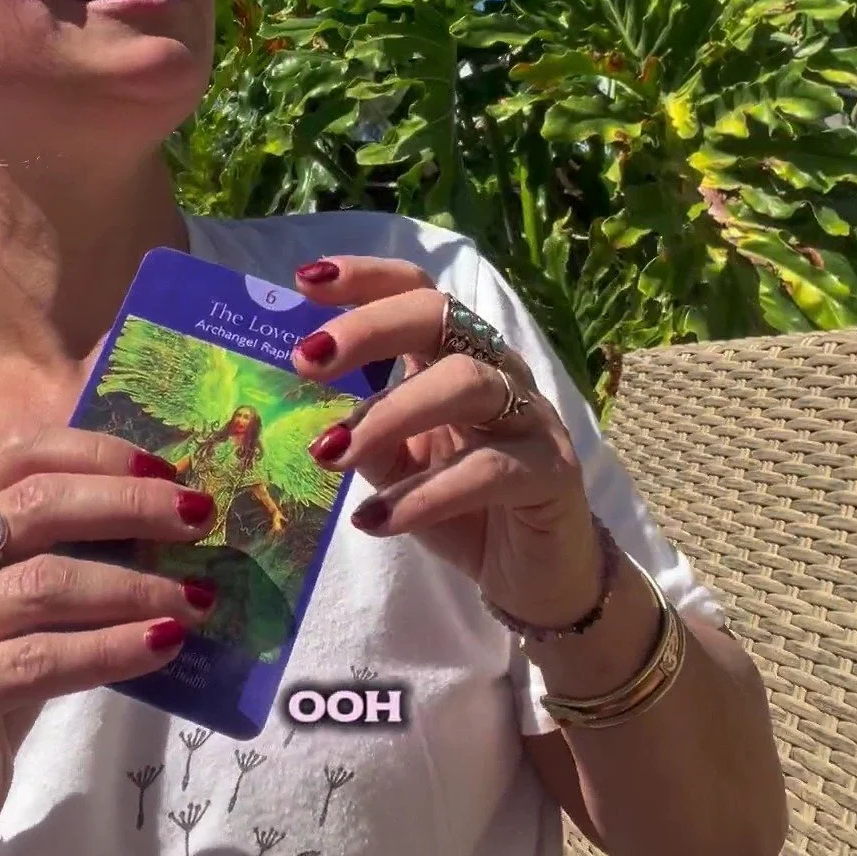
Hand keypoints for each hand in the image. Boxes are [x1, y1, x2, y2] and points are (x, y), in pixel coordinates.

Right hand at [0, 429, 217, 855]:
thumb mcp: (18, 613)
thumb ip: (66, 561)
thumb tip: (168, 526)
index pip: (18, 454)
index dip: (96, 453)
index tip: (166, 470)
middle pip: (36, 507)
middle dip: (129, 507)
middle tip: (199, 520)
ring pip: (43, 585)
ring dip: (134, 588)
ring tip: (196, 600)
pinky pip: (37, 661)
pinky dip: (110, 650)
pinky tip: (162, 647)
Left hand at [292, 256, 601, 629]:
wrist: (537, 577)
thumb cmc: (463, 507)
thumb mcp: (398, 467)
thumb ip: (363, 435)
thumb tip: (310, 419)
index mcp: (456, 356)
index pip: (417, 291)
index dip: (366, 278)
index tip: (303, 282)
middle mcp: (497, 369)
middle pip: (442, 315)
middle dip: (369, 328)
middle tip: (305, 360)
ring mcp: (531, 415)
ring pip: (467, 383)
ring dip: (389, 413)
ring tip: (328, 455)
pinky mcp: (553, 470)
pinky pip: (488, 469)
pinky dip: (424, 494)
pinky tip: (375, 521)